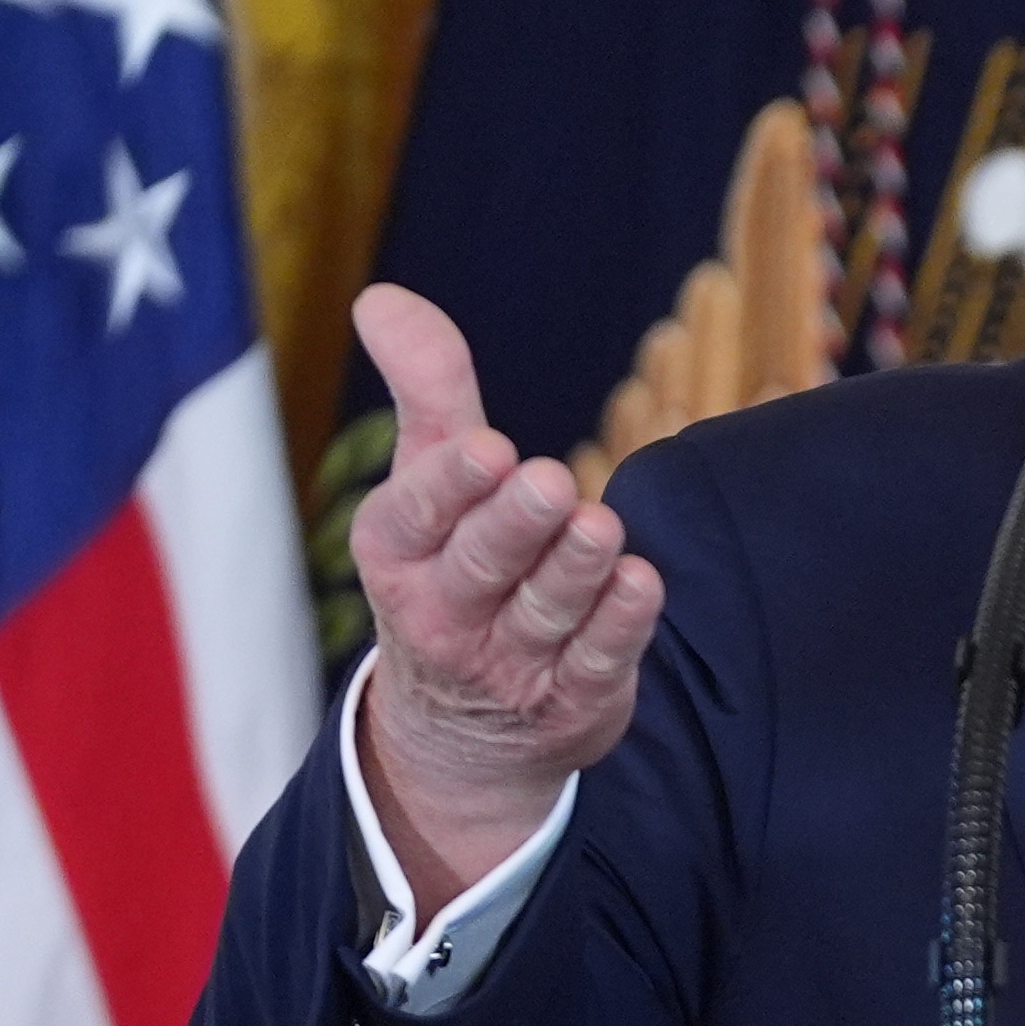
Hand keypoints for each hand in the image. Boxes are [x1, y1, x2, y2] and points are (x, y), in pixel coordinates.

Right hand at [346, 284, 666, 916]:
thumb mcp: (429, 478)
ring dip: (577, 569)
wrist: (465, 729)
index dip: (451, 486)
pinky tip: (644, 583)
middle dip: (517, 524)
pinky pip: (597, 661)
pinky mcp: (572, 700)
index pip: (416, 516)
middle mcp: (445, 615)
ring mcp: (510, 666)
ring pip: (546, 611)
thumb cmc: (451, 562)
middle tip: (549, 482)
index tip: (488, 449)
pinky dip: (621, 625)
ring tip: (600, 528)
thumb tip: (381, 296)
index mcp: (398, 554)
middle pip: (483, 565)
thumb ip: (425, 389)